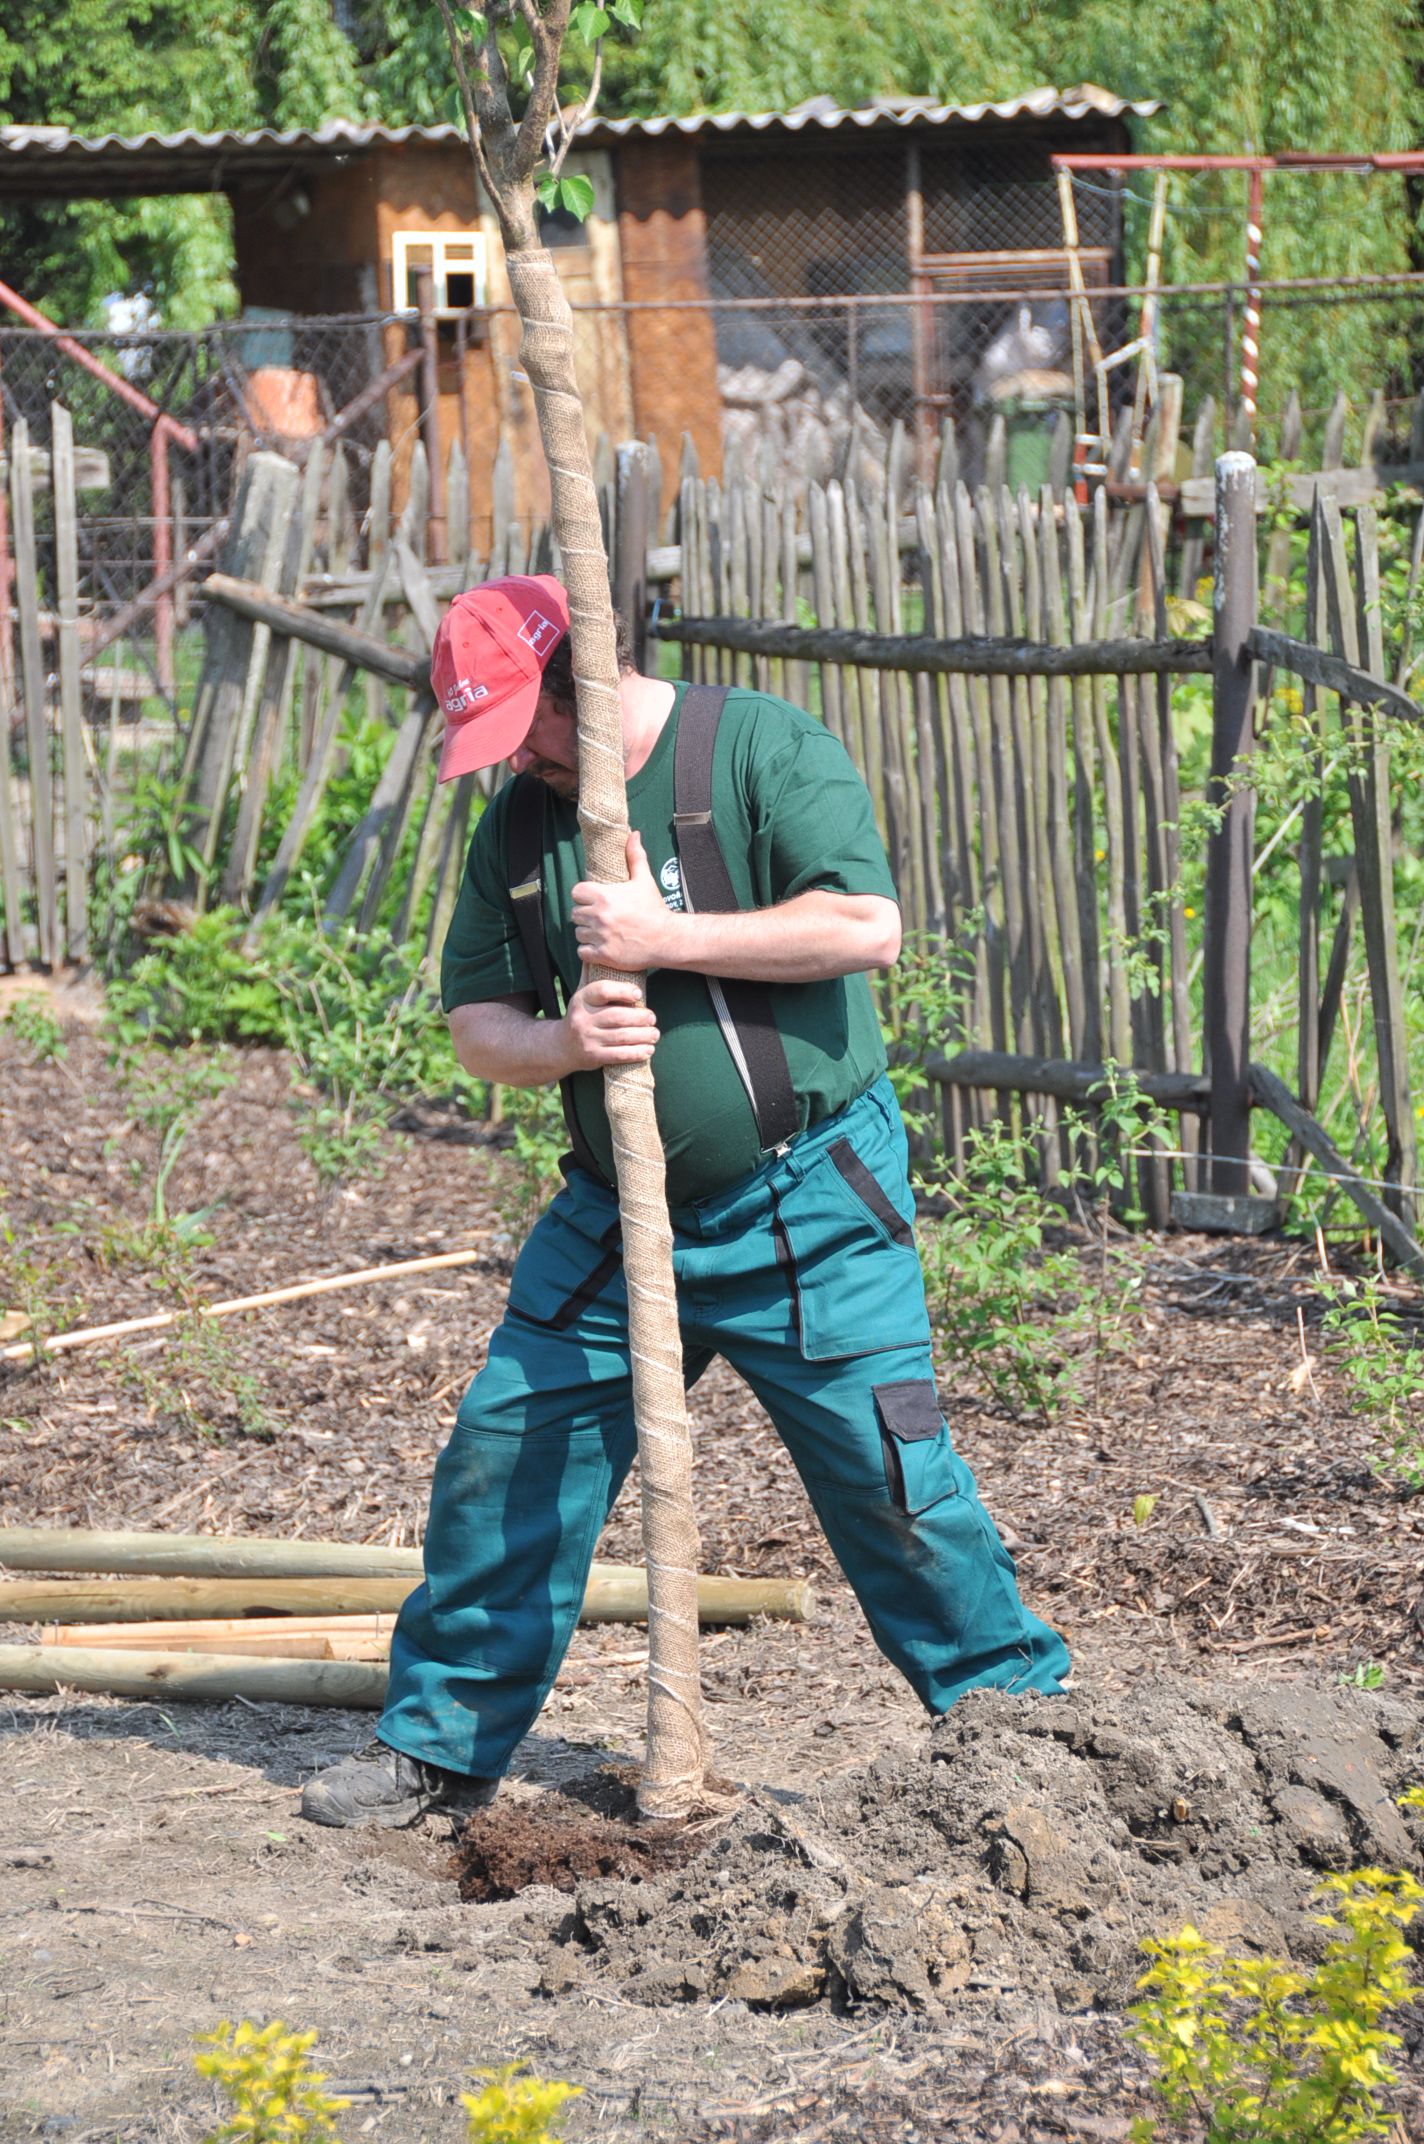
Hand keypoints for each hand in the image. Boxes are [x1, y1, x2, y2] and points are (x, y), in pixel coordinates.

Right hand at [563, 977, 659, 1070]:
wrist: (561, 1046)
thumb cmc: (580, 1014)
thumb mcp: (580, 993)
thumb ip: (590, 974)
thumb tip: (598, 948)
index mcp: (581, 1000)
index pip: (602, 991)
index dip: (622, 991)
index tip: (639, 994)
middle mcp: (583, 1019)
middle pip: (616, 1016)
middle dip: (639, 1017)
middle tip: (653, 1017)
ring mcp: (588, 1039)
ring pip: (621, 1036)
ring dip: (643, 1035)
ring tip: (655, 1033)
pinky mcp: (594, 1057)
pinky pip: (619, 1055)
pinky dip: (637, 1053)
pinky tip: (649, 1050)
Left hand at [572, 832, 679, 971]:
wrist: (667, 938)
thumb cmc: (654, 909)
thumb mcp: (644, 880)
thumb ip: (635, 857)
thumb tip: (633, 834)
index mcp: (605, 896)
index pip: (576, 892)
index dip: (584, 896)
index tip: (595, 900)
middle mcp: (599, 915)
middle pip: (575, 913)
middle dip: (586, 915)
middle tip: (601, 918)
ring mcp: (600, 936)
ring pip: (578, 933)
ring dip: (587, 933)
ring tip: (602, 932)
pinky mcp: (603, 954)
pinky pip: (582, 952)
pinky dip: (588, 951)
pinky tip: (601, 946)